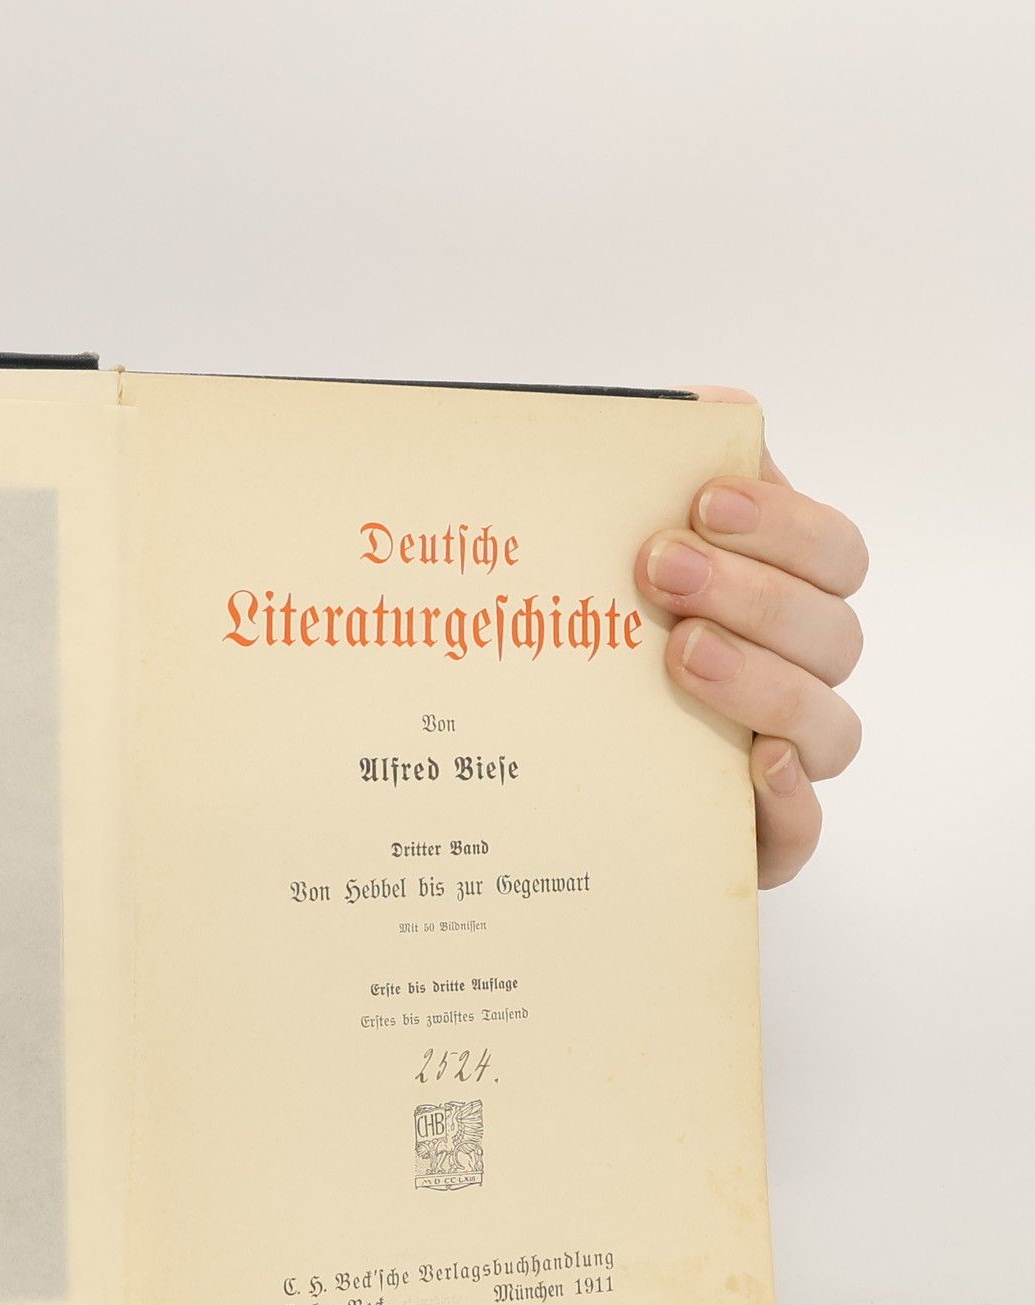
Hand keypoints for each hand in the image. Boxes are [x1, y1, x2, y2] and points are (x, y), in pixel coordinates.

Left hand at [636, 391, 866, 886]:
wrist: (528, 773)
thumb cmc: (589, 643)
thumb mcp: (604, 555)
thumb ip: (654, 478)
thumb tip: (698, 408)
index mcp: (780, 601)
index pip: (831, 552)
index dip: (782, 522)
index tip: (703, 499)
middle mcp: (795, 678)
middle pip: (831, 632)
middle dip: (753, 591)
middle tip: (661, 568)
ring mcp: (780, 761)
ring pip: (826, 726)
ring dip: (761, 680)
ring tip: (679, 652)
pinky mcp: (752, 840)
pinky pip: (801, 833)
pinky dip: (788, 801)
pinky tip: (750, 762)